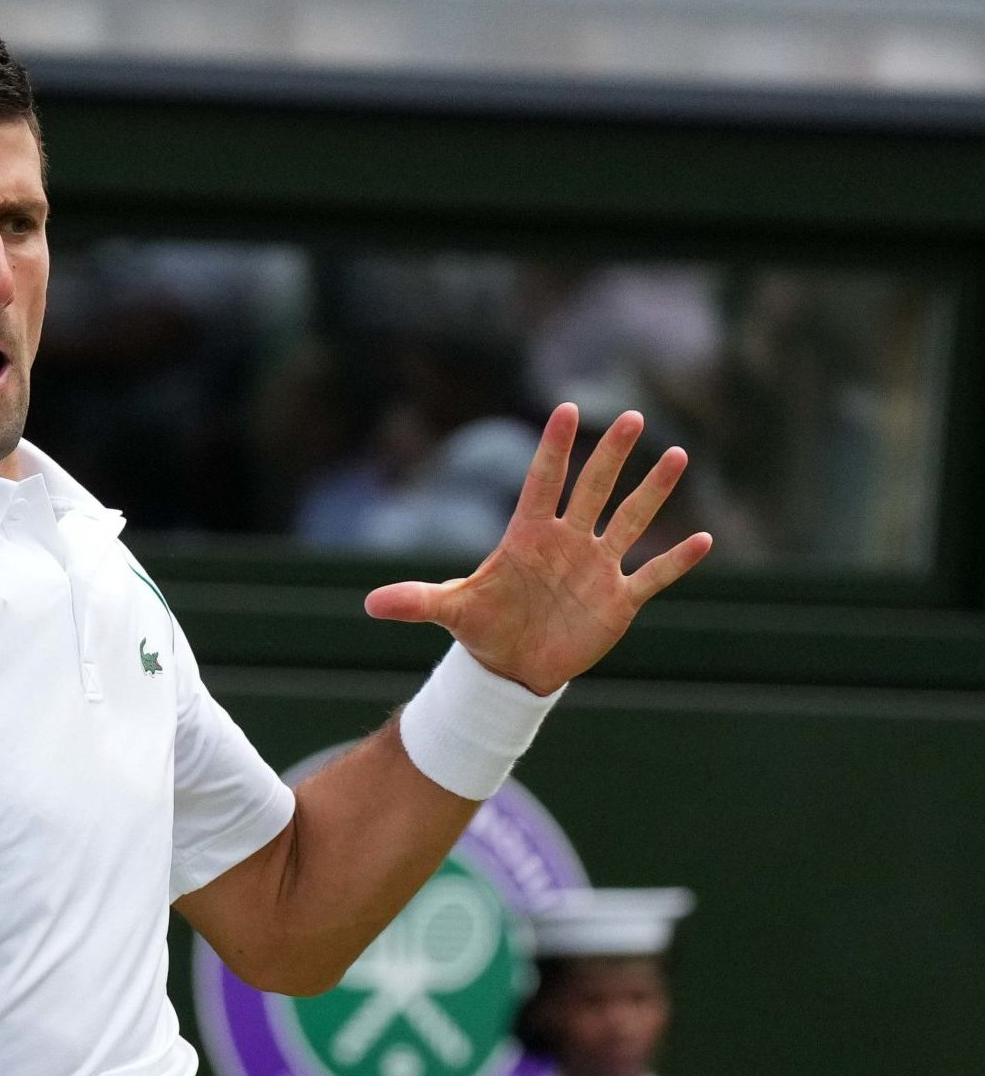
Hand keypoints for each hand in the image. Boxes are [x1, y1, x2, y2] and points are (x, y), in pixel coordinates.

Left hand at [363, 404, 712, 694]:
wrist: (512, 666)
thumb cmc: (483, 629)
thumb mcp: (450, 612)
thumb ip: (416, 601)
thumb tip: (370, 604)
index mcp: (527, 536)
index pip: (542, 482)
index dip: (554, 449)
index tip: (565, 409)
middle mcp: (568, 542)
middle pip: (592, 490)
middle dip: (611, 455)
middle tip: (631, 416)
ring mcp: (596, 568)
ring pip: (630, 521)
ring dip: (653, 491)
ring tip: (676, 454)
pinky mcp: (618, 600)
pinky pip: (653, 575)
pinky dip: (677, 561)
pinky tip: (705, 540)